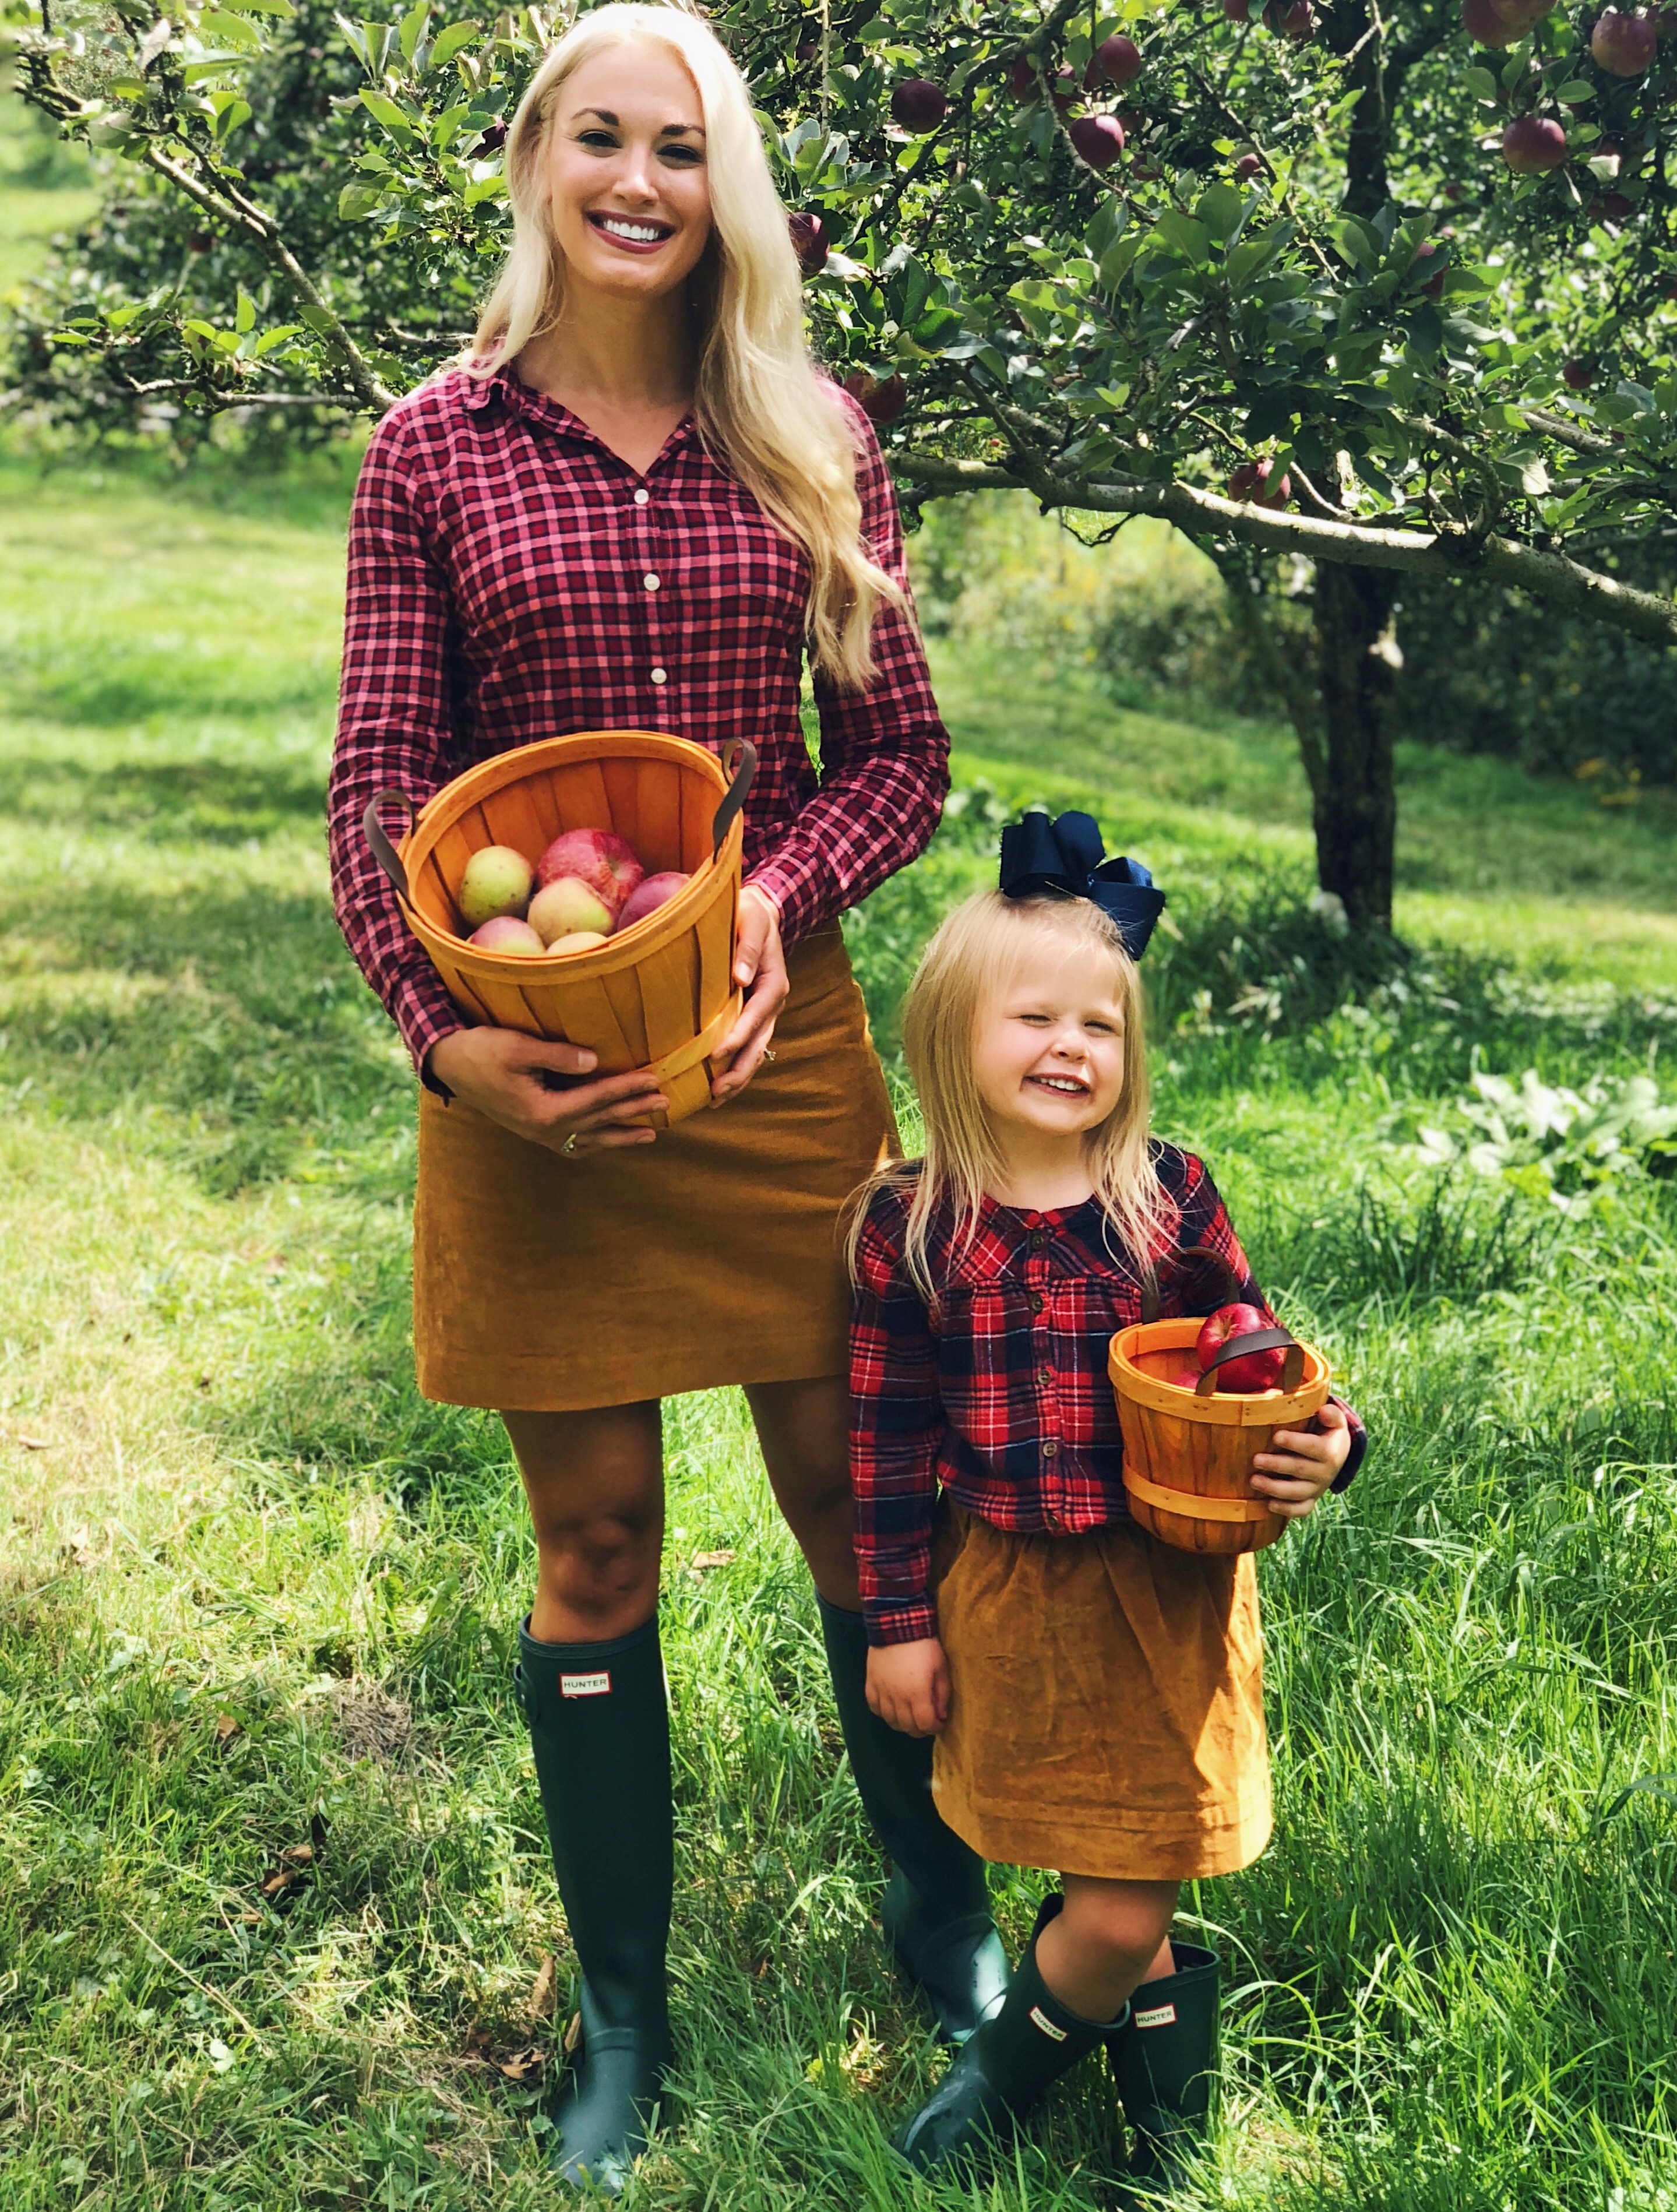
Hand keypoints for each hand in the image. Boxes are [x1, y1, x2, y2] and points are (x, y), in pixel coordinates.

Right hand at [425, 1026, 666, 1155]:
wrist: (450, 1065)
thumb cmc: (482, 1051)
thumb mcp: (518, 1047)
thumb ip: (558, 1056)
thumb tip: (595, 1062)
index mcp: (542, 1111)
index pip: (595, 1099)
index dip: (626, 1088)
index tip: (653, 1079)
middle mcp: (543, 1130)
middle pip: (599, 1121)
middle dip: (633, 1111)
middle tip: (665, 1101)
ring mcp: (538, 1134)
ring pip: (589, 1139)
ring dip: (621, 1135)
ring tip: (652, 1133)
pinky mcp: (533, 1130)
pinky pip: (572, 1143)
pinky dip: (596, 1143)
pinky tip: (610, 1140)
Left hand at [709, 884, 787, 1103]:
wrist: (758, 915)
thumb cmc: (750, 915)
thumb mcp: (751, 921)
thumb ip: (748, 947)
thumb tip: (741, 977)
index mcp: (774, 983)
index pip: (757, 1015)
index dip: (738, 1036)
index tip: (717, 1054)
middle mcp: (773, 1004)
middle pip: (760, 1044)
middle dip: (740, 1070)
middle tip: (717, 1092)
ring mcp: (764, 1014)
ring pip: (755, 1052)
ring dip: (738, 1078)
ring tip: (715, 1100)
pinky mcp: (752, 1018)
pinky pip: (746, 1048)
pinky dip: (734, 1068)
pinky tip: (715, 1088)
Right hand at [865, 1636, 950, 1737]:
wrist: (898, 1624)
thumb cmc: (924, 1646)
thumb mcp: (941, 1668)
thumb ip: (942, 1695)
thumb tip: (941, 1716)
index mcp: (917, 1694)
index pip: (925, 1725)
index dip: (934, 1728)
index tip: (939, 1723)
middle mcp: (897, 1698)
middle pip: (907, 1727)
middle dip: (920, 1729)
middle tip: (926, 1721)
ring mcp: (881, 1692)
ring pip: (890, 1721)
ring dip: (902, 1724)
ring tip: (910, 1717)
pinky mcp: (870, 1684)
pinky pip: (874, 1708)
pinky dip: (884, 1713)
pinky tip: (892, 1708)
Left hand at [1250, 1399, 1351, 1519]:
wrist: (1337, 1454)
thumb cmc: (1327, 1432)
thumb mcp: (1335, 1421)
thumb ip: (1331, 1414)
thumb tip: (1323, 1411)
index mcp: (1330, 1451)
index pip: (1313, 1448)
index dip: (1295, 1443)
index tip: (1276, 1436)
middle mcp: (1325, 1473)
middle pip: (1301, 1470)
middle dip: (1277, 1465)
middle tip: (1255, 1459)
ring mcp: (1317, 1489)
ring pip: (1298, 1493)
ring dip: (1275, 1489)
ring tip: (1253, 1481)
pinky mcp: (1311, 1500)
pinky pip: (1301, 1509)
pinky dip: (1286, 1510)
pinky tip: (1268, 1504)